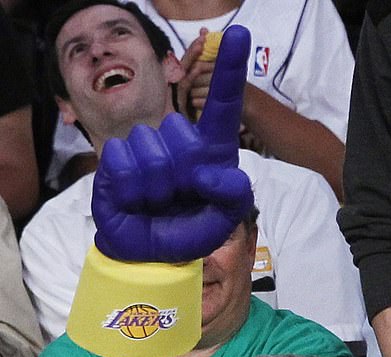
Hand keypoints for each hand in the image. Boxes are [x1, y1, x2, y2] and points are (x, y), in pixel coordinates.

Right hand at [92, 25, 253, 262]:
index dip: (231, 70)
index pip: (223, 105)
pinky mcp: (117, 158)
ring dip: (155, 186)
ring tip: (157, 200)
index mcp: (212, 149)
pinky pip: (123, 161)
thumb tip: (212, 172)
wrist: (151, 254)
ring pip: (150, 148)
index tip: (240, 36)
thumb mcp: (223, 220)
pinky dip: (131, 189)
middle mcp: (180, 140)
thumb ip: (232, 196)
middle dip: (180, 171)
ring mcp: (147, 145)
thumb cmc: (190, 230)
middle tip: (179, 195)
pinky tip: (136, 200)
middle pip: (181, 133)